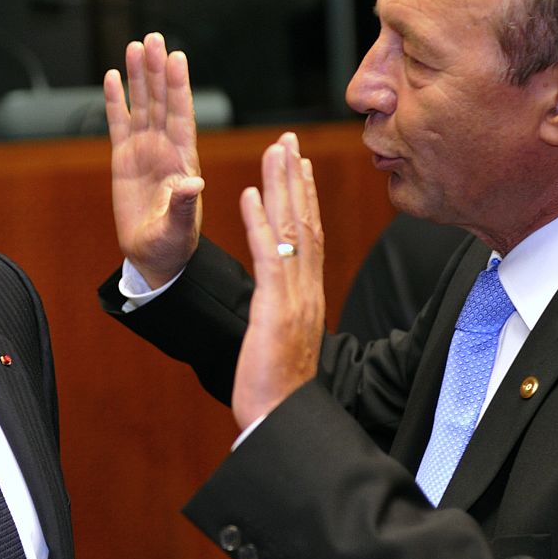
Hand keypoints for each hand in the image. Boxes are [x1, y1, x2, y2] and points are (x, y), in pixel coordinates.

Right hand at [104, 32, 203, 288]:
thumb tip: (193, 181)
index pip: (182, 114)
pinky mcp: (123, 158)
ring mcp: (144, 150)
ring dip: (138, 76)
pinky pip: (118, 123)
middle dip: (157, 69)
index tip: (177, 58)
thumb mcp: (181, 227)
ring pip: (141, 105)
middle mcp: (165, 148)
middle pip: (161, 100)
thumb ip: (186, 203)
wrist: (154, 256)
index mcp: (184, 159)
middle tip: (153, 38)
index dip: (179, 86)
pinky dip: (115, 100)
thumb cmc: (173, 244)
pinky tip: (111, 77)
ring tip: (135, 45)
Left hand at [232, 133, 324, 430]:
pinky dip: (258, 221)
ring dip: (281, 186)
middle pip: (305, 221)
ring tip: (274, 150)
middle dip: (295, 177)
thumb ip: (284, 315)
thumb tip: (278, 304)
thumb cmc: (277, 390)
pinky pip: (267, 255)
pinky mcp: (274, 307)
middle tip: (287, 140)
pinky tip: (247, 194)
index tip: (298, 165)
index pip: (310, 236)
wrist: (282, 418)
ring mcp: (294, 296)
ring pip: (291, 229)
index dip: (305, 197)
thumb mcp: (283, 342)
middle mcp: (307, 289)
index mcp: (309, 296)